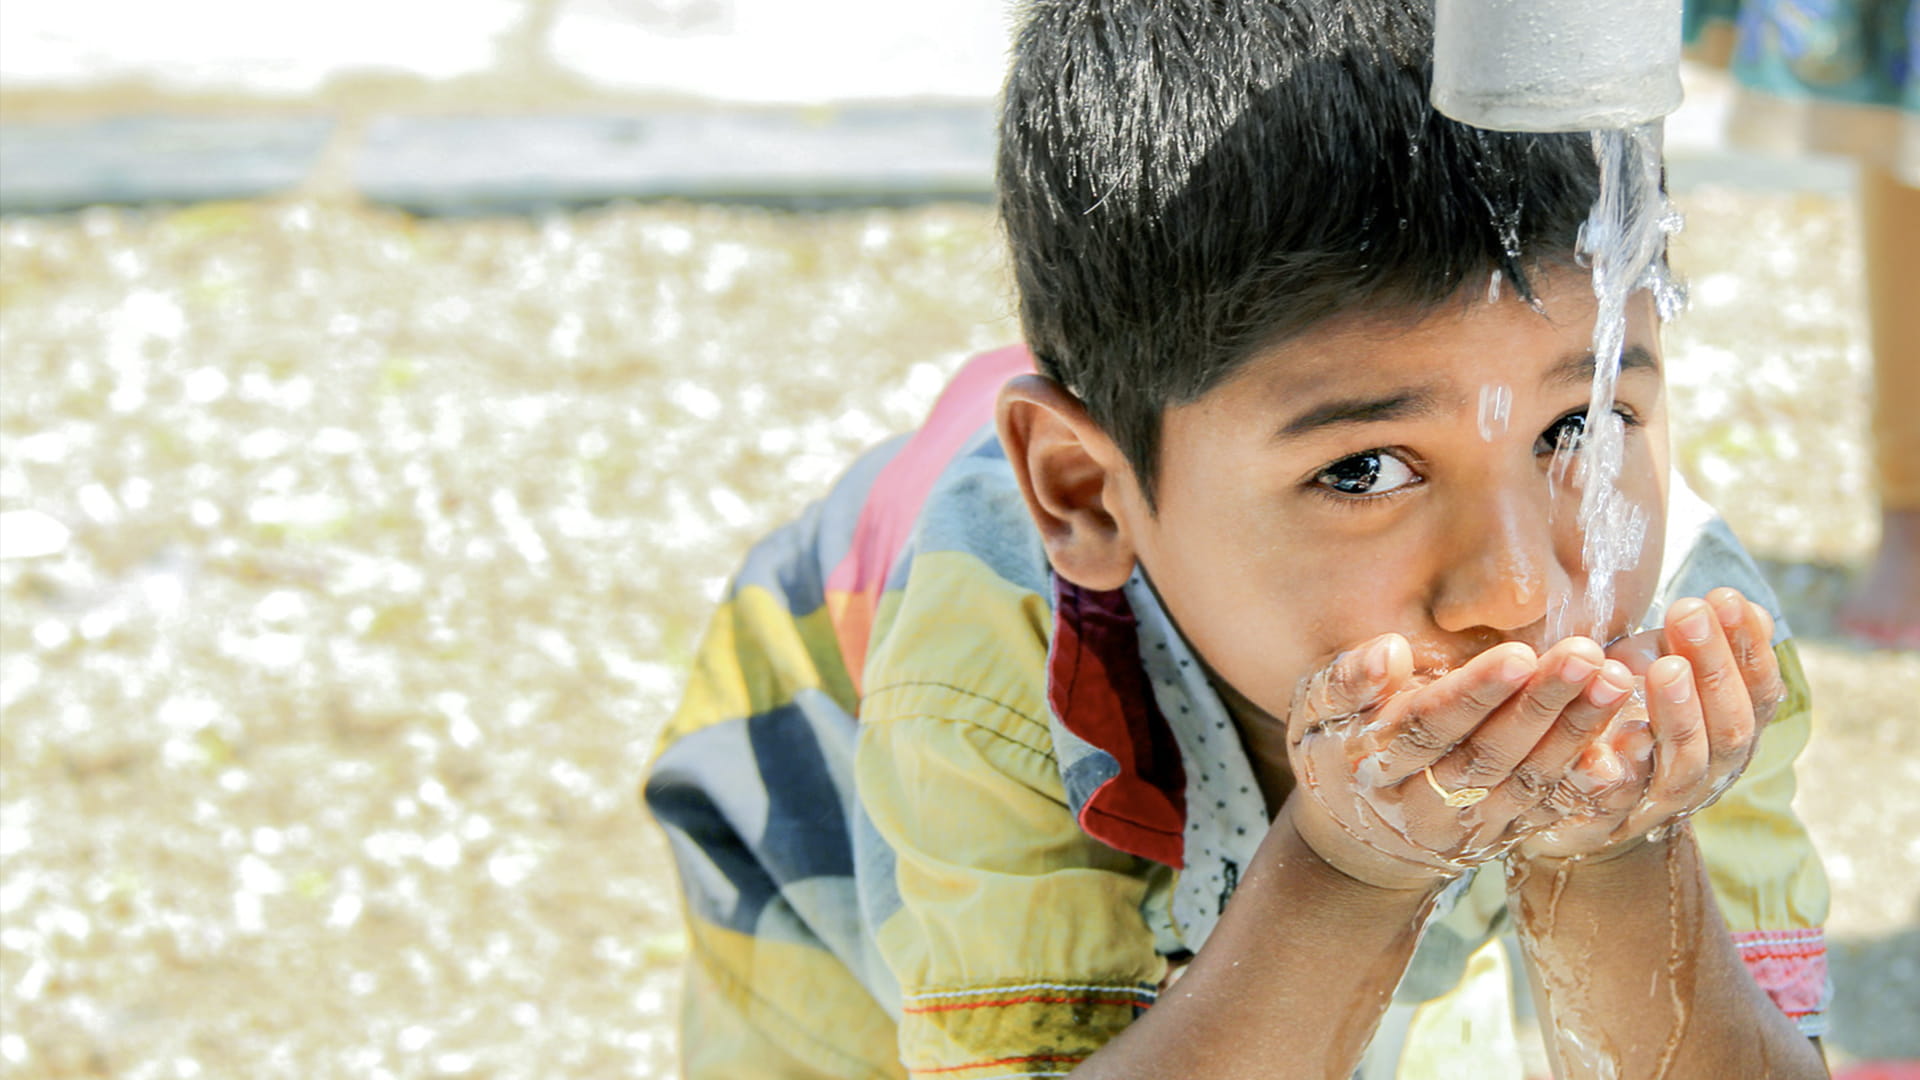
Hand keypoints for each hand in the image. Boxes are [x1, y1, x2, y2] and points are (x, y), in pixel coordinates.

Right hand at [1283, 633, 1634, 890]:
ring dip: (1575, 732)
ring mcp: (1469, 826)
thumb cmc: (1339, 752)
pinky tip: (1624, 737)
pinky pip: (1550, 809)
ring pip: (1526, 781)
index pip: (1428, 727)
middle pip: (1487, 754)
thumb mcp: (1317, 716)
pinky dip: (1587, 776)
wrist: (1359, 843)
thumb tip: (1389, 653)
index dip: (1473, 695)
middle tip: (1584, 657)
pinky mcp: (1504, 835)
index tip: (1519, 654)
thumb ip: (1346, 683)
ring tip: (1614, 680)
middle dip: (1539, 706)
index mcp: (1373, 765)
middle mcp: (1423, 803)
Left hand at [1513, 587, 1785, 862]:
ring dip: (1681, 713)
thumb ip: (1684, 645)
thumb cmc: (1612, 710)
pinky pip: (1623, 799)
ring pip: (1687, 764)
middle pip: (1731, 730)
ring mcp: (1663, 801)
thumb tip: (1735, 602)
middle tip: (1689, 612)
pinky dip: (1626, 769)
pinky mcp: (1611, 821)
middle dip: (1715, 668)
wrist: (1563, 792)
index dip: (1749, 648)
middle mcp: (1708, 772)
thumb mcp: (1650, 668)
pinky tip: (1622, 735)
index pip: (1759, 695)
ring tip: (1666, 666)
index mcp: (1728, 734)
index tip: (1727, 597)